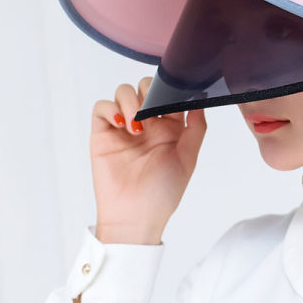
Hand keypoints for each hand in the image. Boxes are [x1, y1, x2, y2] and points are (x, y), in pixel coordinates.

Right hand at [89, 76, 206, 243]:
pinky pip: (101, 107)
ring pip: (123, 91)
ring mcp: (123, 126)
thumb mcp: (188, 158)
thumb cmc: (163, 192)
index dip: (171, 89)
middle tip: (153, 111)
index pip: (169, 93)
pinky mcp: (103, 134)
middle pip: (145, 86)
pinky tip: (123, 124)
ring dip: (131, 101)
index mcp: (169, 126)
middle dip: (150, 90)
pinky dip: (111, 109)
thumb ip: (196, 128)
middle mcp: (146, 122)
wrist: (135, 216)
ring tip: (137, 125)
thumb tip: (200, 100)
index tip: (174, 94)